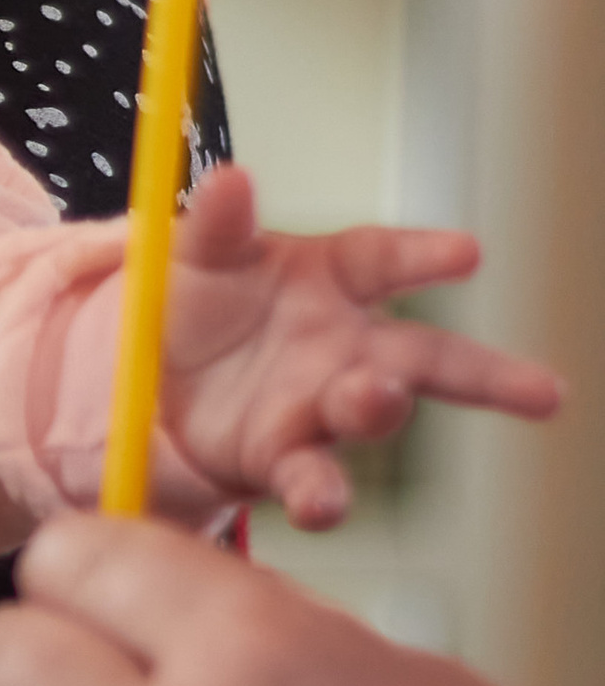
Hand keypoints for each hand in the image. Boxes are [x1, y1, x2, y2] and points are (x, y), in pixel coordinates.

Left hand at [152, 166, 557, 530]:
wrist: (146, 383)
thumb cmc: (190, 303)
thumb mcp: (193, 254)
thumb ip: (217, 224)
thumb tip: (229, 179)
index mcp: (327, 278)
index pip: (384, 260)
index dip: (425, 256)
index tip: (470, 253)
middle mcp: (343, 346)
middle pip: (427, 355)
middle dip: (487, 374)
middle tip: (538, 391)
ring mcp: (320, 406)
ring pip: (375, 415)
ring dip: (382, 409)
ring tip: (378, 398)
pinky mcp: (285, 460)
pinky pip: (313, 480)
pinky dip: (321, 496)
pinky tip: (322, 506)